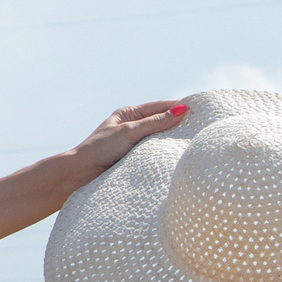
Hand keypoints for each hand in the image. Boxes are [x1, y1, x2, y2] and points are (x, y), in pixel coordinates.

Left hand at [67, 100, 189, 182]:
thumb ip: (155, 122)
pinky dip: (164, 151)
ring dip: (172, 138)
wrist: (80, 174)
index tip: (198, 108)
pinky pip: (153, 152)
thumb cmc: (99, 149)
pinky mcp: (134, 159)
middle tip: (201, 125)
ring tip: (193, 139)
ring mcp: (133, 143)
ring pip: (158, 138)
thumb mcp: (129, 132)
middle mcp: (132, 127)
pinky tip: (176, 154)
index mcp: (128, 114)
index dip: (177, 107)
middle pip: (161, 122)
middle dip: (178, 123)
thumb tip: (181, 111)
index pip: (159, 106)